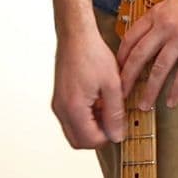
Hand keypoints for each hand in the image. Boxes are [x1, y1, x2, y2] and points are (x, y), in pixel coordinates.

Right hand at [52, 22, 127, 150]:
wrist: (76, 35)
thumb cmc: (91, 53)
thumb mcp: (112, 85)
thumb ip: (115, 113)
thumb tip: (117, 134)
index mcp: (74, 108)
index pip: (90, 140)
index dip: (108, 138)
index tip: (119, 127)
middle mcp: (61, 109)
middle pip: (78, 141)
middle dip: (97, 137)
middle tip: (112, 123)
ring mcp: (58, 104)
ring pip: (73, 131)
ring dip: (90, 128)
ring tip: (106, 109)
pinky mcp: (59, 98)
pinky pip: (70, 119)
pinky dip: (84, 118)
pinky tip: (97, 102)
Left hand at [116, 0, 177, 110]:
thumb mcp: (174, 1)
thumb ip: (162, 18)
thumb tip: (152, 34)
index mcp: (156, 14)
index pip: (130, 38)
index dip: (121, 57)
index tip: (116, 70)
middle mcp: (165, 26)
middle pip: (139, 56)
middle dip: (127, 78)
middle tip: (120, 93)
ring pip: (159, 68)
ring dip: (150, 90)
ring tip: (145, 104)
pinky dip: (177, 89)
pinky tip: (172, 101)